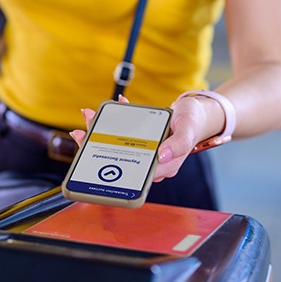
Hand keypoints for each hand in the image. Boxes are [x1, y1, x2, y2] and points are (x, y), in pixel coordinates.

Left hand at [68, 95, 212, 182]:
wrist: (197, 113)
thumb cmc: (194, 122)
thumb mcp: (188, 130)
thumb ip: (178, 144)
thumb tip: (161, 156)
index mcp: (163, 166)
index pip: (134, 172)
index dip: (113, 165)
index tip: (96, 154)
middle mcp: (152, 162)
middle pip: (120, 159)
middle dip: (98, 144)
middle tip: (83, 131)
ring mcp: (146, 151)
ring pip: (118, 146)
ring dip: (101, 131)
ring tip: (89, 117)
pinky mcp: (142, 141)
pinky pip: (123, 134)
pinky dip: (114, 122)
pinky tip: (108, 109)